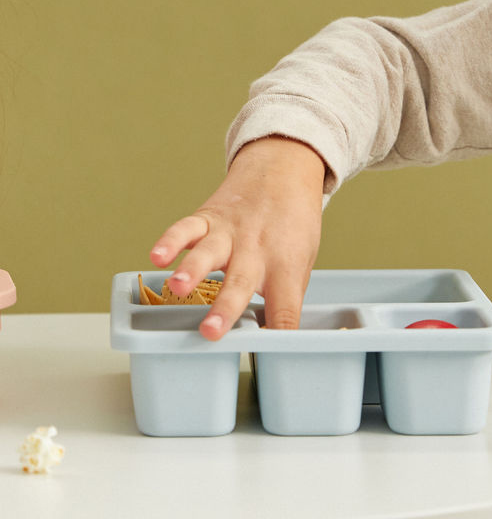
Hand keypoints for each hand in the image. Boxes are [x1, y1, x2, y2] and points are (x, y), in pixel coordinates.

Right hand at [150, 136, 325, 340]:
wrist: (284, 170)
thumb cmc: (293, 226)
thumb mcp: (302, 261)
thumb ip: (285, 296)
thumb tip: (276, 340)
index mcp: (285, 266)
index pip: (285, 307)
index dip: (281, 331)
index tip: (275, 353)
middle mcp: (257, 250)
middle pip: (241, 282)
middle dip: (224, 308)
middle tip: (210, 332)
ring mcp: (230, 233)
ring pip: (209, 252)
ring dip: (192, 270)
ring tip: (178, 288)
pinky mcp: (208, 218)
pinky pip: (186, 228)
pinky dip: (170, 240)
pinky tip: (156, 256)